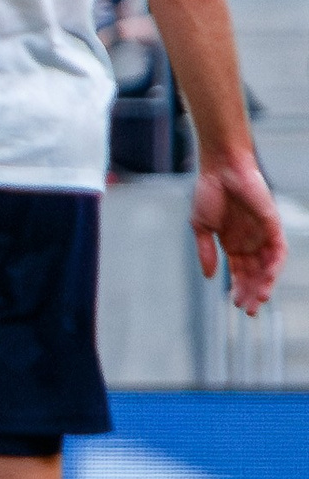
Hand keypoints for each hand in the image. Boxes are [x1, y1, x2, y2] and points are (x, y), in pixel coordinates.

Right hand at [191, 155, 288, 313]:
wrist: (221, 169)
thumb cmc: (208, 192)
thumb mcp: (201, 227)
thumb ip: (205, 251)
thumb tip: (208, 276)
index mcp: (232, 243)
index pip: (239, 272)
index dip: (238, 288)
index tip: (234, 304)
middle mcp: (250, 241)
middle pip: (254, 273)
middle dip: (251, 292)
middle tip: (247, 310)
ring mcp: (262, 234)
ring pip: (268, 266)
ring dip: (264, 284)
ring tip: (257, 300)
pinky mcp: (273, 225)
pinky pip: (278, 250)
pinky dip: (273, 267)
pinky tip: (265, 280)